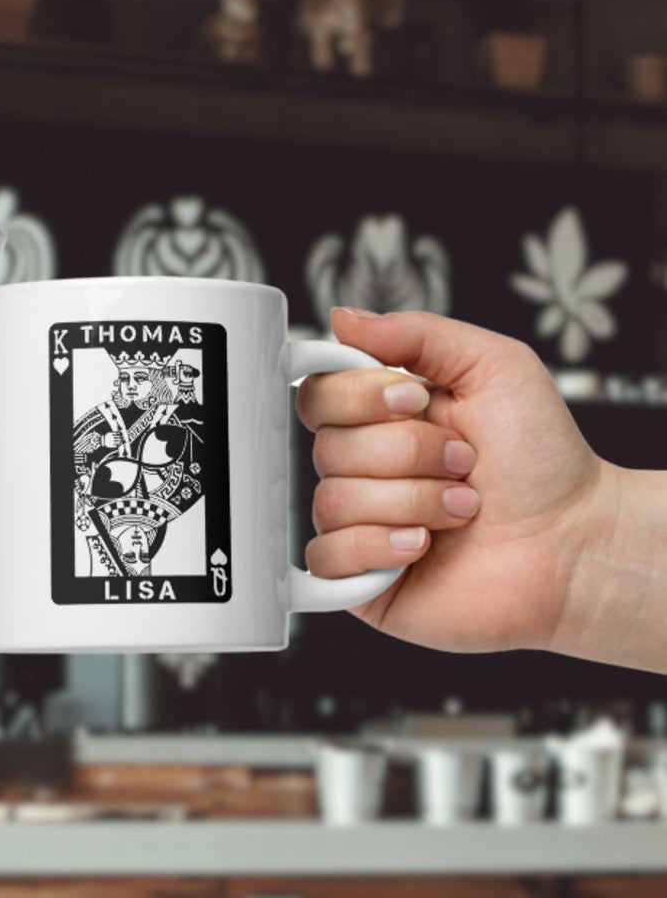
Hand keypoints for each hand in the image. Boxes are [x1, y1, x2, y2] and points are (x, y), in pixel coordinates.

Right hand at [295, 307, 604, 654]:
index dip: (360, 397)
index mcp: (381, 418)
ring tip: (462, 510)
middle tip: (464, 463)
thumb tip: (341, 318)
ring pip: (333, 500)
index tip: (416, 400)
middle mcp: (365, 468)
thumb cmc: (545, 461)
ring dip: (412, 503)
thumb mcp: (495, 365)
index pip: (318, 393)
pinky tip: (422, 547)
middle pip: (327, 447)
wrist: (579, 543)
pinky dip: (378, 548)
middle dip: (408, 453)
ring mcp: (361, 523)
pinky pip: (325, 558)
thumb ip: (415, 332)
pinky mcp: (362, 579)